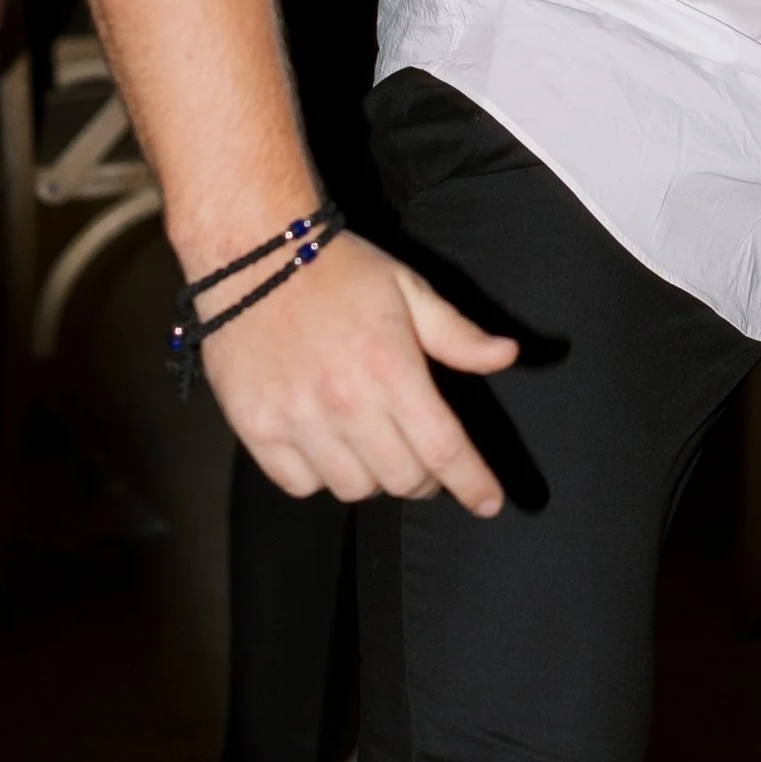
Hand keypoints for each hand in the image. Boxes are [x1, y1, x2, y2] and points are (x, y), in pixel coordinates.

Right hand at [202, 230, 519, 514]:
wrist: (253, 257)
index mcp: (392, 369)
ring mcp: (297, 421)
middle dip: (425, 478)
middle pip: (403, 479)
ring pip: (353, 489)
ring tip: (373, 445)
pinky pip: (300, 485)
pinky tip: (327, 445)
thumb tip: (507, 356)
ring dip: (374, 477)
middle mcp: (346, 404)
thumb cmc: (339, 271)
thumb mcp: (409, 290)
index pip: (443, 449)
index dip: (472, 484)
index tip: (489, 504)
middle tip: (424, 459)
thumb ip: (458, 334)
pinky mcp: (257, 430)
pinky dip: (321, 476)